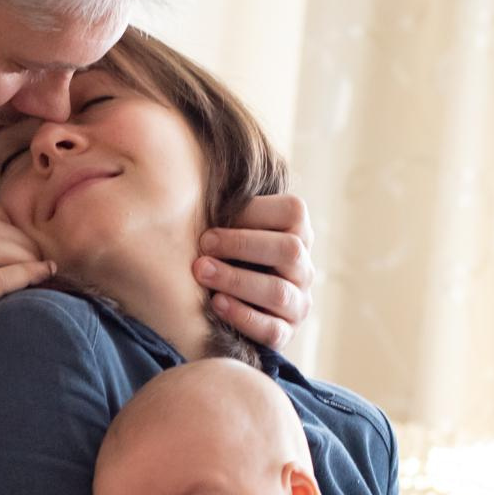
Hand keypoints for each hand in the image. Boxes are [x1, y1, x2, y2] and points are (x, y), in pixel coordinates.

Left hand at [194, 193, 313, 349]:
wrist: (226, 302)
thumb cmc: (221, 251)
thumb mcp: (228, 223)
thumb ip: (225, 204)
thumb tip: (190, 161)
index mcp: (296, 233)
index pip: (293, 212)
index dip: (254, 212)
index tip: (213, 216)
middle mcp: (303, 267)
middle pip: (288, 251)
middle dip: (242, 245)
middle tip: (203, 245)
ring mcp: (298, 302)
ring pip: (278, 291)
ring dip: (236, 280)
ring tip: (202, 272)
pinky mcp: (285, 333)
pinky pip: (272, 330)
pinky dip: (243, 316)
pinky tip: (216, 304)